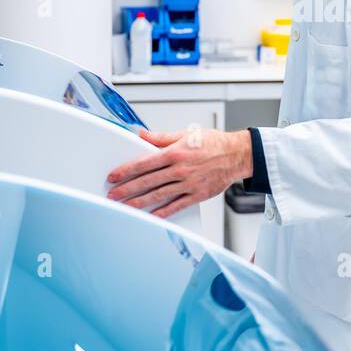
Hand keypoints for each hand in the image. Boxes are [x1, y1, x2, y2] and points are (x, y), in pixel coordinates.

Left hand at [105, 127, 252, 218]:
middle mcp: (180, 169)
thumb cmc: (214, 143)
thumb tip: (141, 134)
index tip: (114, 176)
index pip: (144, 163)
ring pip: (158, 195)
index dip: (126, 170)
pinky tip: (150, 216)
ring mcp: (188, 184)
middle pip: (147, 181)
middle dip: (127, 189)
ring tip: (125, 206)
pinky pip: (176, 206)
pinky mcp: (197, 195)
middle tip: (113, 194)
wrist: (237, 155)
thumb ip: (161, 137)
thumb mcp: (185, 134)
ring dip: (139, 202)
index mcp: (175, 153)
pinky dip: (163, 212)